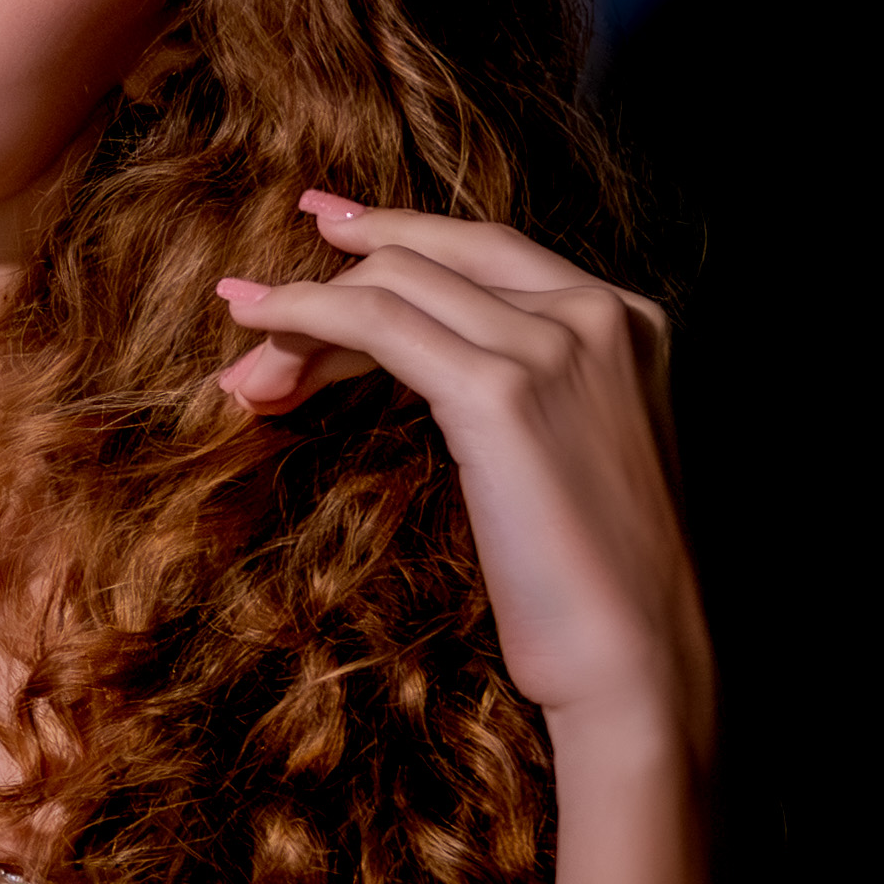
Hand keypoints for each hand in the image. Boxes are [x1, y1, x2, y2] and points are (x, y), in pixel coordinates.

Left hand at [216, 191, 710, 751]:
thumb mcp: (567, 455)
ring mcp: (553, 345)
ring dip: (300, 322)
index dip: (398, 231)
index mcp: (625, 319)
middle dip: (331, 286)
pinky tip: (260, 335)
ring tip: (248, 375)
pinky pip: (375, 324)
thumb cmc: (592, 582)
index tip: (328, 224)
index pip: (482, 253)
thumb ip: (523, 389)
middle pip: (428, 262)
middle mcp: (595, 314)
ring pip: (390, 287)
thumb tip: (421, 362)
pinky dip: (305, 319)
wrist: (635, 658)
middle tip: (253, 316)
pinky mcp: (502, 393)